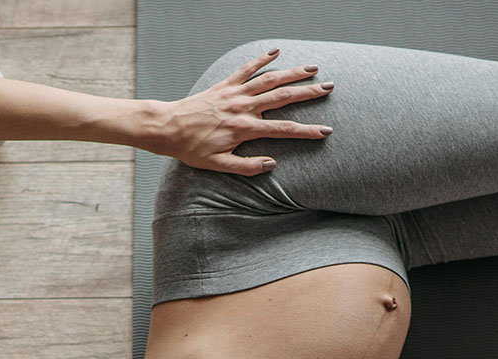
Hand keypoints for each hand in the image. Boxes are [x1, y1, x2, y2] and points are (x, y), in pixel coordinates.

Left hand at [147, 48, 333, 175]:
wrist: (168, 128)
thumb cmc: (191, 149)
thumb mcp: (218, 165)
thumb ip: (246, 166)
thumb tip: (271, 164)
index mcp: (244, 129)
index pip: (283, 130)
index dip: (306, 132)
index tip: (325, 132)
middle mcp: (243, 107)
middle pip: (283, 97)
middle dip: (308, 93)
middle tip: (329, 87)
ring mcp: (234, 93)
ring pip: (269, 80)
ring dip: (292, 72)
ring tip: (312, 68)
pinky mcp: (224, 85)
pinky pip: (246, 69)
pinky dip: (261, 59)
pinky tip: (276, 52)